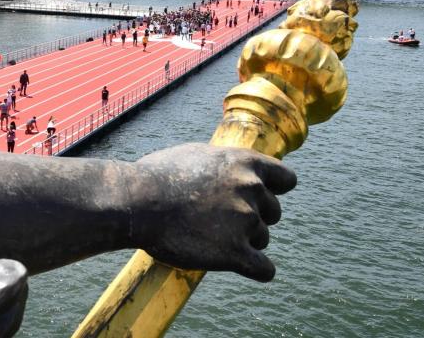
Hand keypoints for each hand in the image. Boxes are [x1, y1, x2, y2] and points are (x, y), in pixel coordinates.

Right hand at [129, 143, 296, 281]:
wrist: (137, 202)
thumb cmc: (156, 176)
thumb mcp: (194, 154)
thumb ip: (221, 164)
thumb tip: (228, 170)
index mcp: (244, 163)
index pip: (286, 179)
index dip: (273, 189)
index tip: (257, 197)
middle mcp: (251, 189)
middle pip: (274, 212)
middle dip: (253, 217)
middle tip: (220, 220)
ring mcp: (246, 221)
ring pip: (262, 240)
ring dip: (243, 241)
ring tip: (209, 238)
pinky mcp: (235, 253)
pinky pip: (264, 269)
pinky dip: (255, 269)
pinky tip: (237, 264)